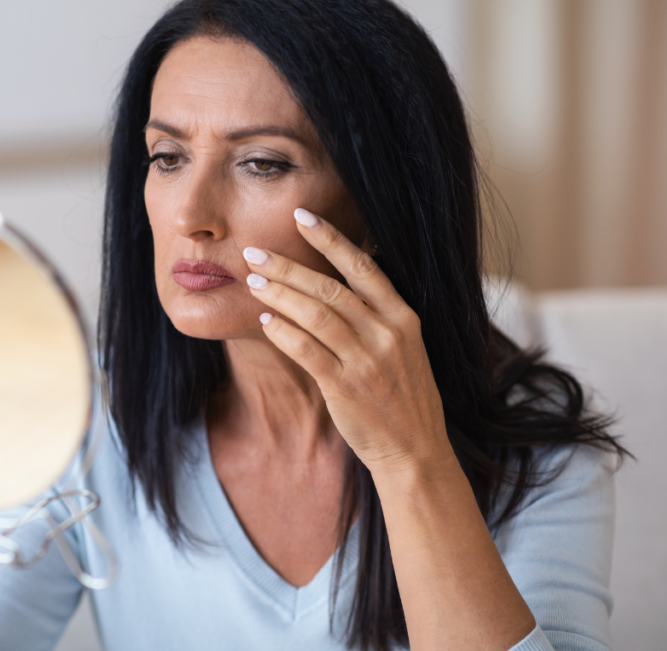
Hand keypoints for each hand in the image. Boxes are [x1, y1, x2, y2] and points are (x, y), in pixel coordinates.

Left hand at [243, 208, 451, 471]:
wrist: (415, 450)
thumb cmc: (402, 395)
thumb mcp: (404, 347)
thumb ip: (376, 314)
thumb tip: (338, 279)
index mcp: (403, 317)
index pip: (363, 266)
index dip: (330, 238)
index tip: (301, 216)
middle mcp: (387, 333)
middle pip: (330, 288)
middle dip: (288, 266)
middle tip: (254, 252)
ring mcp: (367, 360)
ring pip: (315, 315)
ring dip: (279, 295)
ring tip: (252, 282)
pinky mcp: (345, 387)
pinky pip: (307, 351)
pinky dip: (283, 332)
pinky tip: (264, 321)